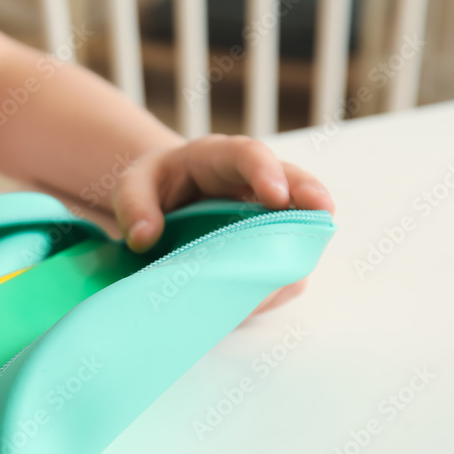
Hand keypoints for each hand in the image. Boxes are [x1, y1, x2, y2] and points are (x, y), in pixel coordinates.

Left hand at [110, 135, 334, 310]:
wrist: (161, 203)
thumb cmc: (151, 187)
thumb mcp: (130, 186)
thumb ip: (134, 205)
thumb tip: (145, 238)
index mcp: (218, 158)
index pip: (249, 155)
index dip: (266, 172)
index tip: (277, 194)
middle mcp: (252, 183)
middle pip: (293, 181)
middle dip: (310, 196)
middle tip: (324, 213)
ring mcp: (266, 217)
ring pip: (297, 228)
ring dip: (296, 249)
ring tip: (277, 277)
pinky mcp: (267, 249)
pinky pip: (284, 266)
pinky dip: (276, 282)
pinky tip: (255, 299)